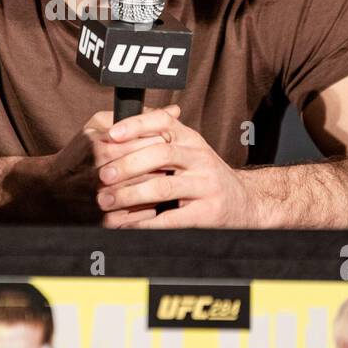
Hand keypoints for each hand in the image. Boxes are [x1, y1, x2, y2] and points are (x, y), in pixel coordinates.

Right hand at [24, 105, 182, 221]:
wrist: (52, 191)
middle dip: (165, 163)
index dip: (163, 141)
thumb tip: (173, 111)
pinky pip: (146, 212)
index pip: (151, 141)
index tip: (164, 142)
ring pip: (153, 191)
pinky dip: (152, 204)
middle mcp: (103, 175)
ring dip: (161, 184)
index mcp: (101, 148)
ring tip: (157, 177)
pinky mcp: (109, 221)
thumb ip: (133, 116)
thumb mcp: (97, 126)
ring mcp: (106, 200)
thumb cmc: (78, 155)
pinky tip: (146, 196)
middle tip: (166, 161)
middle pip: (155, 167)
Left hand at [97, 108, 262, 228]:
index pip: (163, 122)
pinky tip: (127, 226)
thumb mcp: (187, 151)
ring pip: (163, 187)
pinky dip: (146, 224)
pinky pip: (172, 219)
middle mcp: (200, 158)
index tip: (110, 134)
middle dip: (126, 165)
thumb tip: (115, 126)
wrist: (245, 203)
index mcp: (191, 139)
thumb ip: (159, 139)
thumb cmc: (204, 176)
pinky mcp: (208, 212)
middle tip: (102, 176)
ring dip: (130, 195)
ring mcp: (206, 185)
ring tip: (107, 202)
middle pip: (160, 155)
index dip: (135, 125)